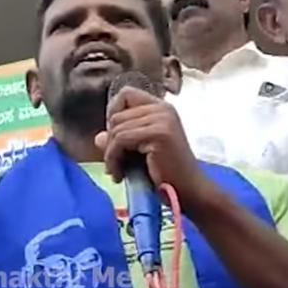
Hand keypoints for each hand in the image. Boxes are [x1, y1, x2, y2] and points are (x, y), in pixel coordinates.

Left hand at [95, 87, 219, 212]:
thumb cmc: (167, 175)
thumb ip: (120, 141)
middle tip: (115, 164)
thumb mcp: (140, 153)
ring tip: (118, 172)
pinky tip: (120, 175)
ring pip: (116, 129)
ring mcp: (162, 119)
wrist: (189, 192)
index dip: (113, 113)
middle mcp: (164, 109)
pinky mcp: (159, 133)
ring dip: (110, 155)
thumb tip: (98, 138)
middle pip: (117, 114)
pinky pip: (120, 140)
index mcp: (162, 108)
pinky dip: (113, 159)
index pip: (126, 94)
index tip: (114, 139)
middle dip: (110, 141)